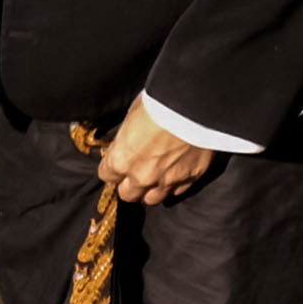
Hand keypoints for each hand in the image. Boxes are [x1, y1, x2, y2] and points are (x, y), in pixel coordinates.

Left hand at [94, 100, 214, 209]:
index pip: (107, 175)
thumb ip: (127, 136)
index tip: (118, 161)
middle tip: (136, 171)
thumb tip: (127, 139)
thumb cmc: (161, 104)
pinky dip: (175, 184)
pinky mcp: (191, 178)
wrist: (196, 105)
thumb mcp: (133, 114)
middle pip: (128, 194)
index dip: (113, 168)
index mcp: (121, 159)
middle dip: (130, 184)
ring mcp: (167, 181)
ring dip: (151, 190)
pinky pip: (178, 190)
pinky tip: (176, 172)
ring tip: (156, 176)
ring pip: (153, 199)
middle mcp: (142, 176)